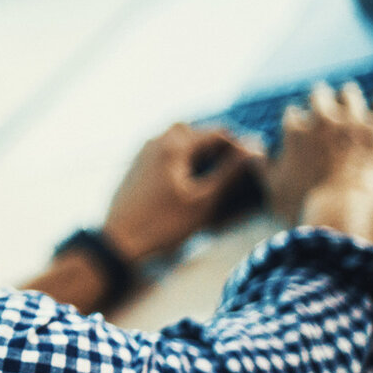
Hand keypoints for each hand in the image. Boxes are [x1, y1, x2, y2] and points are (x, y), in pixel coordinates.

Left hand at [102, 123, 263, 263]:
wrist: (119, 241)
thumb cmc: (163, 224)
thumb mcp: (204, 200)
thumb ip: (230, 173)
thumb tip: (254, 149)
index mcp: (174, 146)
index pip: (217, 133)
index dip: (238, 145)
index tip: (254, 163)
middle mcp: (156, 142)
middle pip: (195, 132)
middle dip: (216, 145)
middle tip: (232, 167)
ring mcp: (143, 153)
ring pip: (177, 139)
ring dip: (196, 150)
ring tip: (210, 174)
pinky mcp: (136, 166)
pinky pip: (163, 151)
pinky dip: (180, 158)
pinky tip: (186, 180)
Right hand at [263, 82, 372, 245]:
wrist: (348, 213)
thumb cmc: (306, 206)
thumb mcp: (274, 189)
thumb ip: (262, 166)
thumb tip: (252, 151)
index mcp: (295, 131)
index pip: (293, 114)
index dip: (297, 121)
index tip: (301, 127)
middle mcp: (323, 119)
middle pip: (319, 95)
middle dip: (320, 99)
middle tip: (324, 102)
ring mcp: (355, 120)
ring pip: (350, 93)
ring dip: (348, 96)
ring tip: (351, 98)